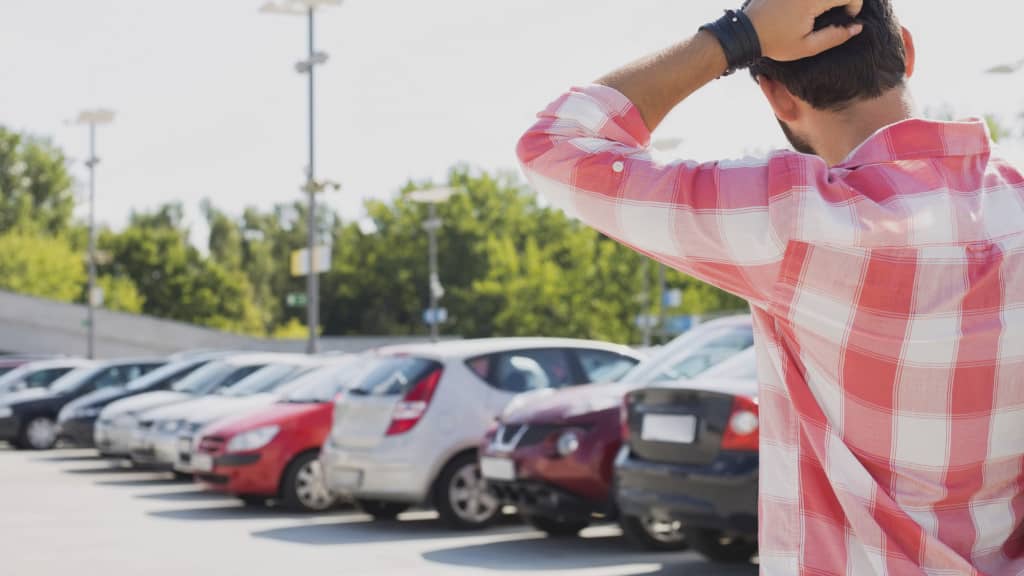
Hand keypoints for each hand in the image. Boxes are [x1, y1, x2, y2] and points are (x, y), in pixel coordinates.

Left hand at [744, 0, 863, 61]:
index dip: (854, 5)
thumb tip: (857, 27)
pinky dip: (814, 1)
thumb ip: (835, 36)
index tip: (847, 18)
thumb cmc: (774, 42)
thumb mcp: (806, 47)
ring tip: (824, 10)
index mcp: (812, 0)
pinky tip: (807, 7)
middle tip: (838, 12)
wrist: (745, 32)